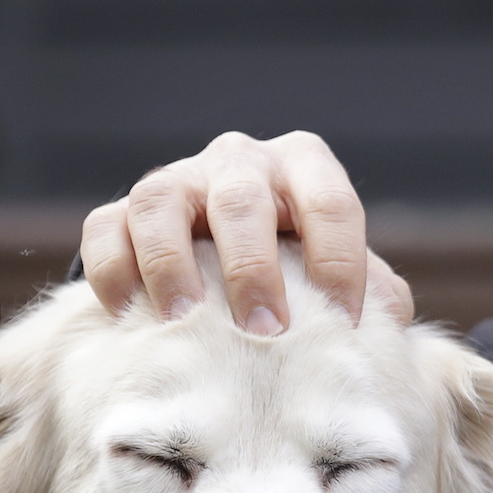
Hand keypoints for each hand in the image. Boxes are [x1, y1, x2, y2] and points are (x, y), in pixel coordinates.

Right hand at [80, 131, 412, 331]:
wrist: (224, 258)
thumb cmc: (300, 267)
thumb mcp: (338, 268)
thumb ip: (371, 290)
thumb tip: (387, 322)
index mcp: (304, 167)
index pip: (329, 202)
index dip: (341, 261)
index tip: (345, 322)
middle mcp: (238, 161)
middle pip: (241, 199)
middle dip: (253, 267)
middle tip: (266, 331)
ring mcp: (175, 180)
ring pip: (160, 202)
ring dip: (171, 264)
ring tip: (183, 322)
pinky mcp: (120, 211)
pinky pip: (105, 228)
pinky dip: (113, 270)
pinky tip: (127, 315)